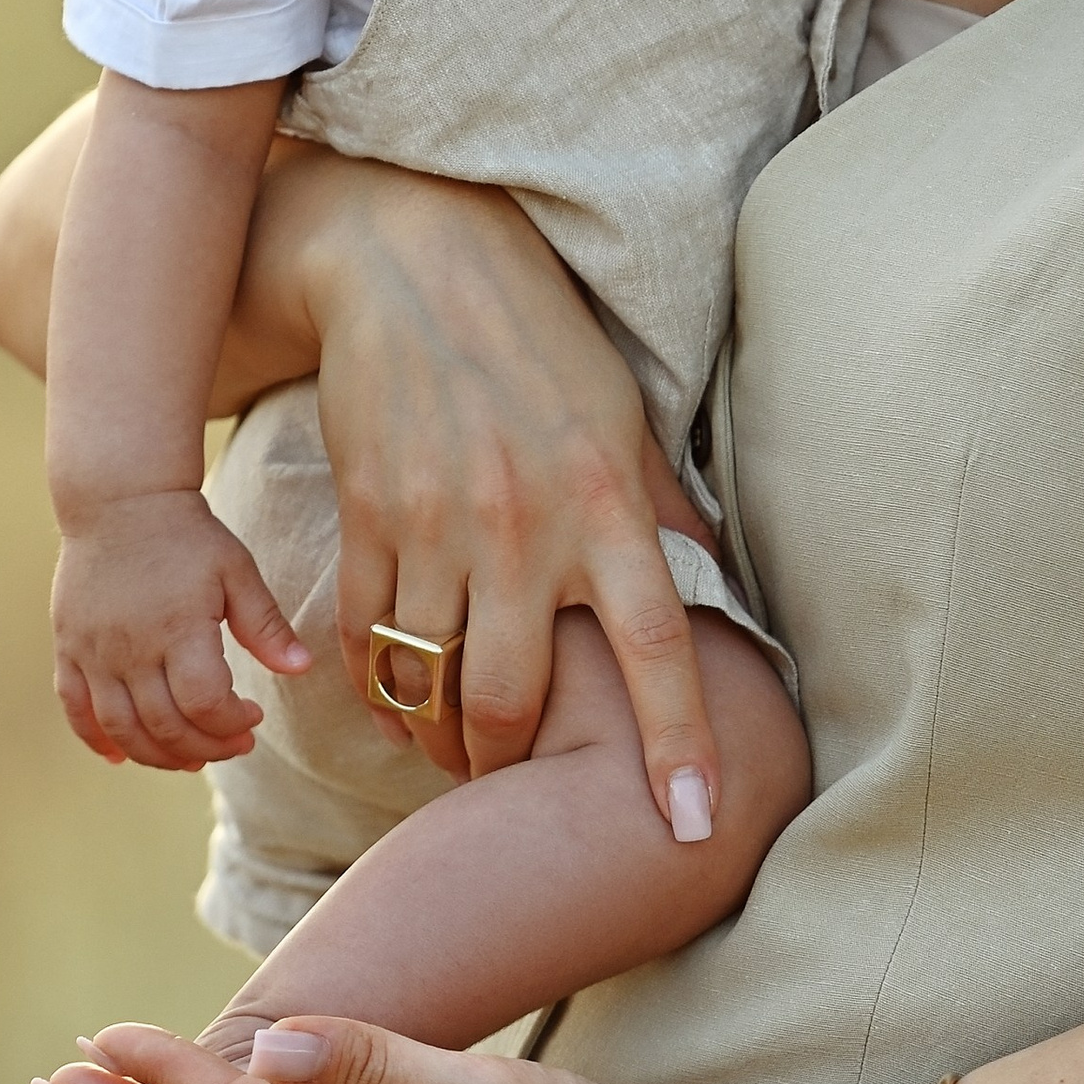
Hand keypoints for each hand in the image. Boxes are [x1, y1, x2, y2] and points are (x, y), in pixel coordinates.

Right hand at [51, 490, 312, 769]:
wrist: (119, 501)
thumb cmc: (185, 535)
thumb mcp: (236, 571)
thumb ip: (266, 624)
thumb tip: (301, 668)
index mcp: (178, 628)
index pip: (204, 703)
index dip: (231, 724)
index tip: (253, 716)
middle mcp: (131, 648)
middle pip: (164, 726)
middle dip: (205, 747)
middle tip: (232, 745)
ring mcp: (94, 652)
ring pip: (120, 728)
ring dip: (156, 756)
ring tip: (189, 758)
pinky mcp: (69, 648)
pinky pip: (75, 708)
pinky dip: (95, 739)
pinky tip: (118, 756)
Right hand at [252, 156, 722, 818]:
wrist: (410, 262)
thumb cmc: (538, 335)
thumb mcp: (622, 414)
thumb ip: (662, 509)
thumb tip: (717, 585)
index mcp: (604, 502)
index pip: (656, 645)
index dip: (677, 741)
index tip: (692, 822)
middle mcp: (522, 528)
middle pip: (514, 700)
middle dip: (510, 766)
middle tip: (514, 785)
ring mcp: (435, 527)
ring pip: (432, 683)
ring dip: (441, 739)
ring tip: (455, 752)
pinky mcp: (367, 518)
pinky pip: (365, 640)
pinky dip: (379, 686)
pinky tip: (395, 699)